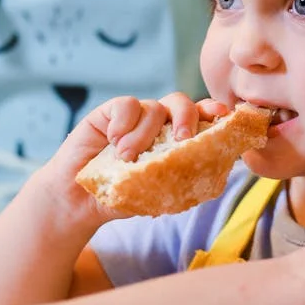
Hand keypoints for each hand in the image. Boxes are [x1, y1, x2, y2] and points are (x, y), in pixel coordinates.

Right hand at [40, 93, 229, 221]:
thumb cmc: (126, 196)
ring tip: (127, 157)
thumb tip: (214, 173)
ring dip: (144, 133)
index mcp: (176, 138)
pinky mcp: (109, 113)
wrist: (81, 201)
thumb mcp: (158, 191)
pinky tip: (113, 140)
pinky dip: (123, 121)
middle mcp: (159, 122)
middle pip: (181, 103)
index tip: (223, 113)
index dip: (213, 110)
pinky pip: (125, 105)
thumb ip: (182, 177)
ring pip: (153, 107)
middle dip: (186, 117)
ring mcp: (135, 116)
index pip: (201, 116)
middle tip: (181, 139)